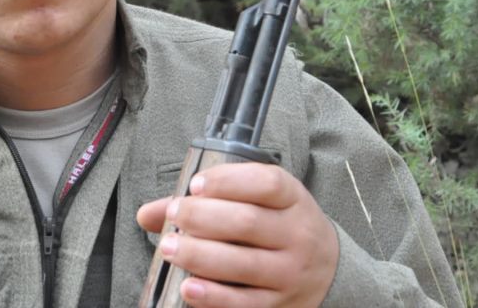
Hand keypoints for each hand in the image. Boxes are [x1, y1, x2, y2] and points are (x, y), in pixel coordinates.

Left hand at [136, 162, 339, 307]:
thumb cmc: (281, 226)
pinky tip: (188, 287)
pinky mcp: (280, 304)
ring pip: (243, 264)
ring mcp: (290, 272)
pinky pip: (245, 303)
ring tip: (169, 248)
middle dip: (203, 218)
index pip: (266, 183)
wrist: (330, 270)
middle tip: (174, 214)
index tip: (196, 184)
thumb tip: (148, 214)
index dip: (228, 181)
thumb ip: (207, 201)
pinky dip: (214, 296)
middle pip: (248, 223)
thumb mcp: (261, 202)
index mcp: (292, 199)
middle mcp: (296, 234)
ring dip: (200, 256)